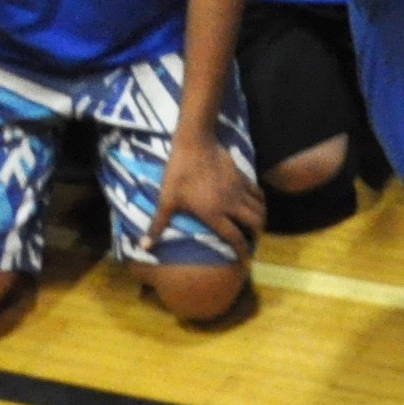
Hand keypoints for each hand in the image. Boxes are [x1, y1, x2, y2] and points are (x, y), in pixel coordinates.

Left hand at [152, 128, 262, 259]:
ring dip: (260, 219)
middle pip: (254, 223)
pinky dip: (259, 201)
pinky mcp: (241, 176)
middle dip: (256, 235)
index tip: (245, 261)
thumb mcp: (166, 200)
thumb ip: (157, 225)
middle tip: (252, 241)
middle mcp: (231, 204)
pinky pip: (257, 192)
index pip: (235, 237)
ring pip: (259, 208)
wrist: (195, 143)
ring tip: (255, 225)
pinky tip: (255, 203)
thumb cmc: (178, 173)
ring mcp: (238, 189)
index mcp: (214, 213)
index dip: (242, 251)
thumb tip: (143, 247)